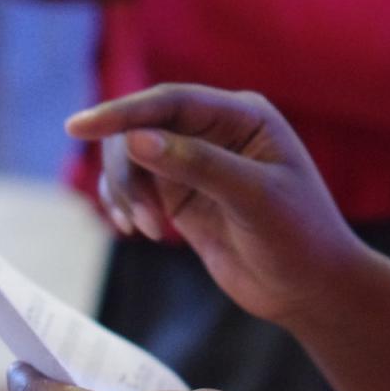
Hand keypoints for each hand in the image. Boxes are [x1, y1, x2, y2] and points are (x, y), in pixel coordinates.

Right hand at [67, 86, 365, 327]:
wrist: (311, 289)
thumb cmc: (299, 237)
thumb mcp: (255, 198)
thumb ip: (199, 165)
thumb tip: (136, 140)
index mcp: (243, 115)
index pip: (170, 101)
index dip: (122, 112)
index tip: (79, 127)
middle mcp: (216, 130)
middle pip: (141, 127)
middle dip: (128, 170)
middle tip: (143, 219)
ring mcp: (195, 162)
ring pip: (131, 157)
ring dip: (126, 191)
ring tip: (147, 230)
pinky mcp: (181, 195)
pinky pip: (133, 185)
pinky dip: (122, 203)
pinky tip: (134, 230)